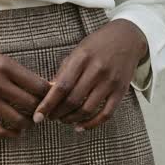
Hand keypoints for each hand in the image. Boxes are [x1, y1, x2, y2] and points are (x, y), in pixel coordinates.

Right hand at [0, 39, 52, 138]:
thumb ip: (17, 72)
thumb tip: (43, 87)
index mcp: (5, 65)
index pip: (39, 85)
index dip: (50, 95)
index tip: (53, 99)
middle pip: (32, 104)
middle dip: (42, 110)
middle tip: (45, 113)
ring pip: (18, 119)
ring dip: (28, 124)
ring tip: (30, 122)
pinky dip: (12, 134)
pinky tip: (16, 132)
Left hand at [31, 20, 148, 131]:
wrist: (127, 37)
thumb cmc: (97, 45)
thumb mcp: (77, 51)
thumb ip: (63, 72)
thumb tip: (48, 94)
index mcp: (82, 58)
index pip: (61, 86)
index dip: (48, 104)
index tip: (37, 116)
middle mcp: (97, 70)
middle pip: (73, 100)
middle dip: (58, 113)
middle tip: (51, 117)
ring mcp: (110, 81)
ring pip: (87, 109)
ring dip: (72, 119)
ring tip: (64, 120)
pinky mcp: (121, 91)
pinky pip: (106, 114)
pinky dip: (91, 124)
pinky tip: (80, 127)